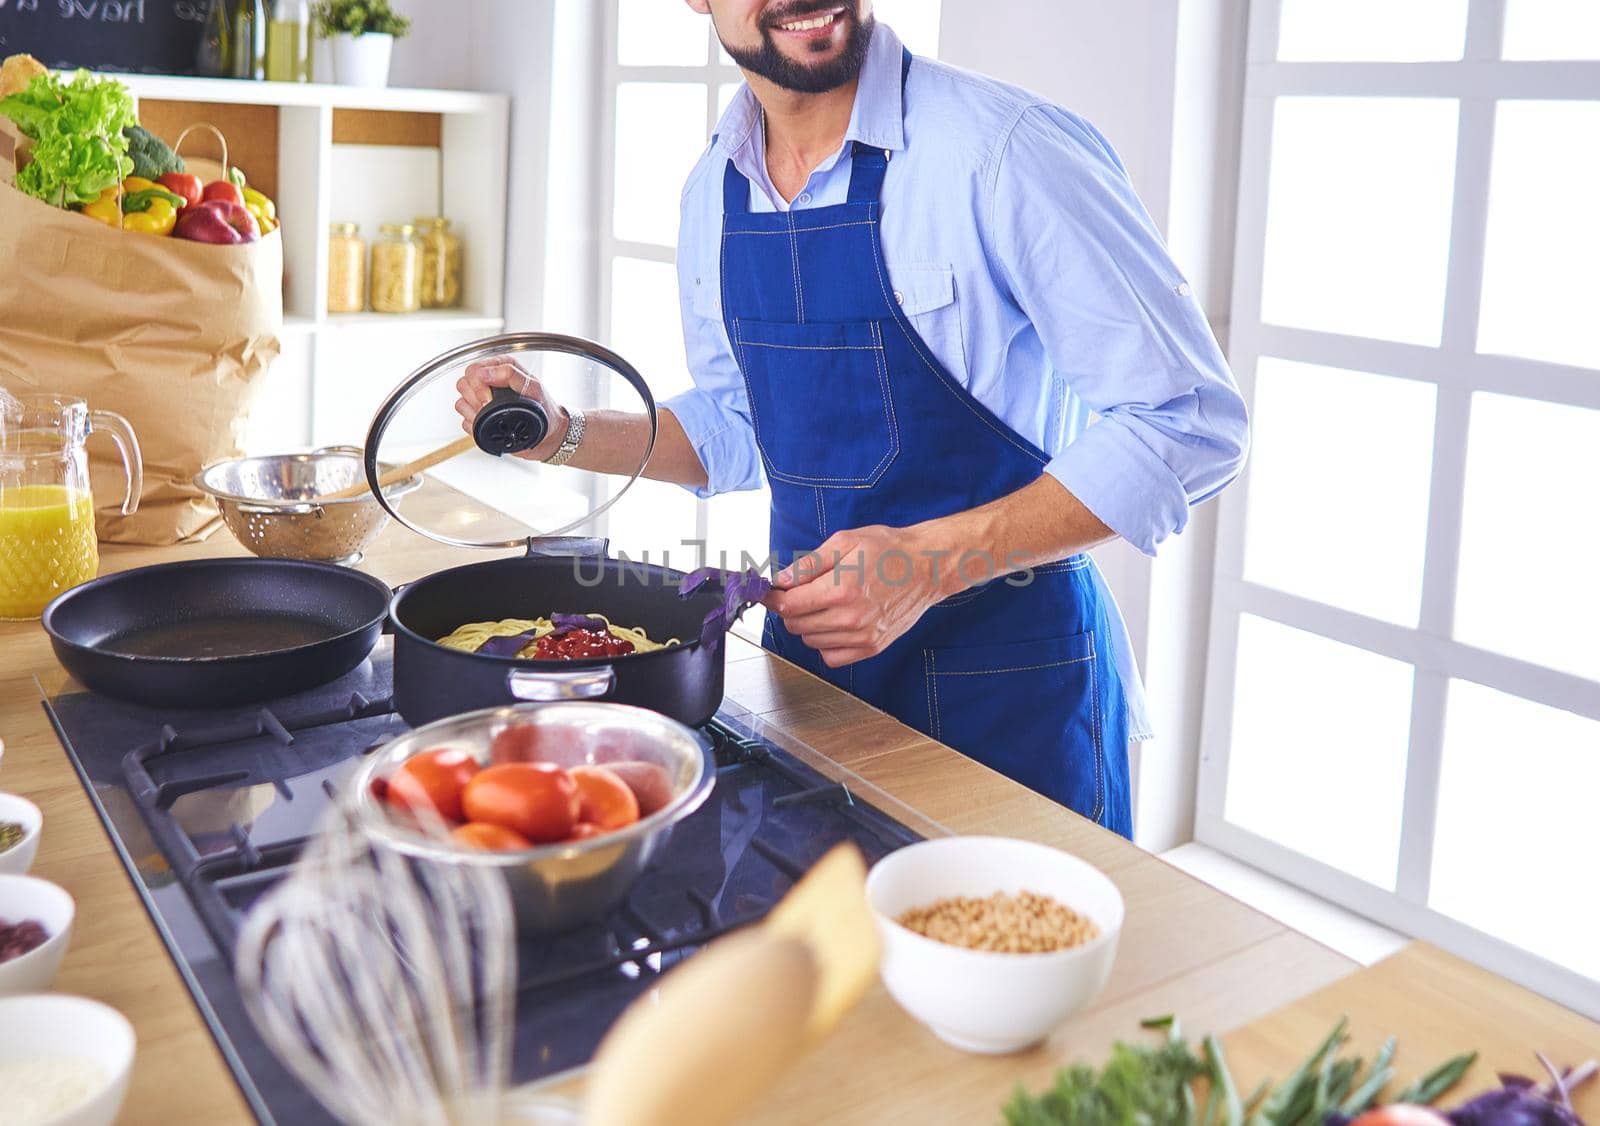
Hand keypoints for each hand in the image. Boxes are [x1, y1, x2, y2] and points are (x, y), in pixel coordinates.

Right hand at [454, 358, 567, 461]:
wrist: (549, 434)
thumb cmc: (545, 409)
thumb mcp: (534, 388)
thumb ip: (511, 375)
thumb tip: (485, 373)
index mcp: (502, 367)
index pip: (473, 369)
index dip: (477, 385)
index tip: (489, 399)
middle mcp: (490, 381)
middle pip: (463, 384)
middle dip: (474, 399)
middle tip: (490, 408)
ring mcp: (483, 400)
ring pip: (461, 402)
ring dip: (474, 412)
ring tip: (493, 417)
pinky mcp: (481, 417)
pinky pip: (464, 421)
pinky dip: (475, 425)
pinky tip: (491, 425)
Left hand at [763, 524, 960, 667]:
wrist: (928, 567)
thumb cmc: (889, 550)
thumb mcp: (845, 542)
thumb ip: (809, 564)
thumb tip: (780, 580)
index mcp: (841, 589)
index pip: (788, 605)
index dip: (773, 597)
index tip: (770, 590)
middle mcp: (850, 618)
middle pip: (796, 625)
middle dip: (791, 608)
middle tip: (802, 591)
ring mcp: (862, 636)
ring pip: (810, 641)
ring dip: (809, 624)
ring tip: (825, 602)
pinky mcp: (871, 647)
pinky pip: (831, 656)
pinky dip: (826, 642)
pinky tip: (834, 623)